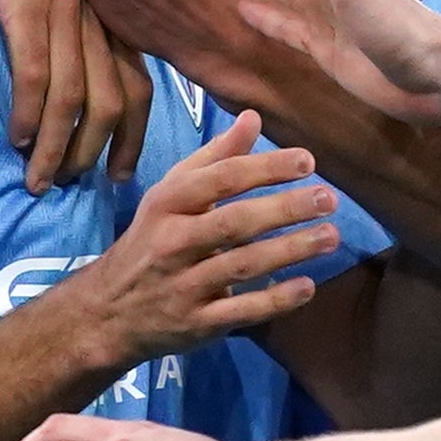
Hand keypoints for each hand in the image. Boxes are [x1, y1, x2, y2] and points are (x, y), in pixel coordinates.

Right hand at [0, 0, 148, 191]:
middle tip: (87, 185)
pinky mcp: (30, 5)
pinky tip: (18, 140)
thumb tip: (92, 42)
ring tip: (42, 180)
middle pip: (117, 101)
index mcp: (117, 0)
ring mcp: (67, 11)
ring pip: (76, 101)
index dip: (135, 131)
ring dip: (59, 150)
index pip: (140, 79)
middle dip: (103, 153)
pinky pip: (36, 78)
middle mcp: (100, 12)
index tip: (122, 166)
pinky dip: (30, 118)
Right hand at [50, 110, 341, 366]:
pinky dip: (275, 300)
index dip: (265, 168)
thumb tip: (253, 117)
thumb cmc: (151, 241)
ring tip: (331, 237)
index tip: (308, 161)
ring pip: (242, 265)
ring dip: (290, 250)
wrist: (108, 313)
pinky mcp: (196, 323)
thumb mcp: (170, 195)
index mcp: (167, 204)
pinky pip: (241, 311)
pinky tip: (307, 286)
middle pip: (234, 222)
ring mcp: (184, 286)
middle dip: (284, 208)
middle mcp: (173, 242)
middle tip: (329, 198)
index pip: (220, 180)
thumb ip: (214, 158)